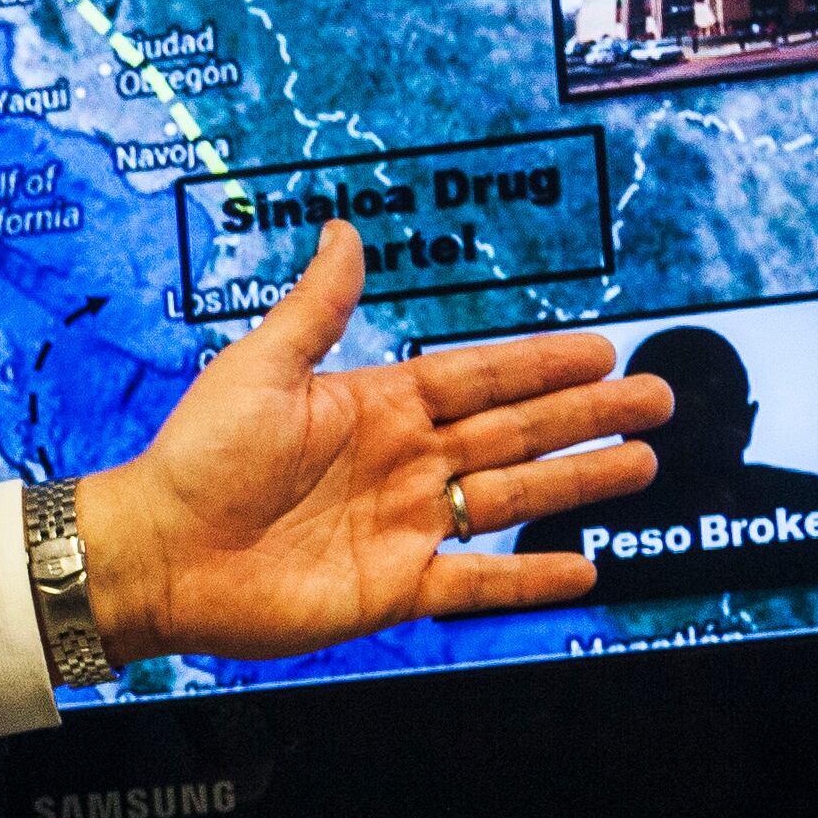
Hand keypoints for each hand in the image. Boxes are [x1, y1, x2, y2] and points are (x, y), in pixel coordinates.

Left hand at [70, 221, 673, 663]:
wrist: (159, 552)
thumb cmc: (196, 457)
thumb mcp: (258, 369)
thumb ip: (316, 308)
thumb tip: (344, 230)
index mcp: (376, 405)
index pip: (480, 378)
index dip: (542, 365)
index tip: (604, 348)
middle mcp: (403, 463)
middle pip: (517, 433)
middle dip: (588, 415)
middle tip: (658, 398)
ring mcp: (404, 525)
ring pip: (513, 498)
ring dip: (579, 483)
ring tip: (644, 465)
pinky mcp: (395, 587)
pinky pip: (478, 582)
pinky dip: (529, 578)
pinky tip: (584, 568)